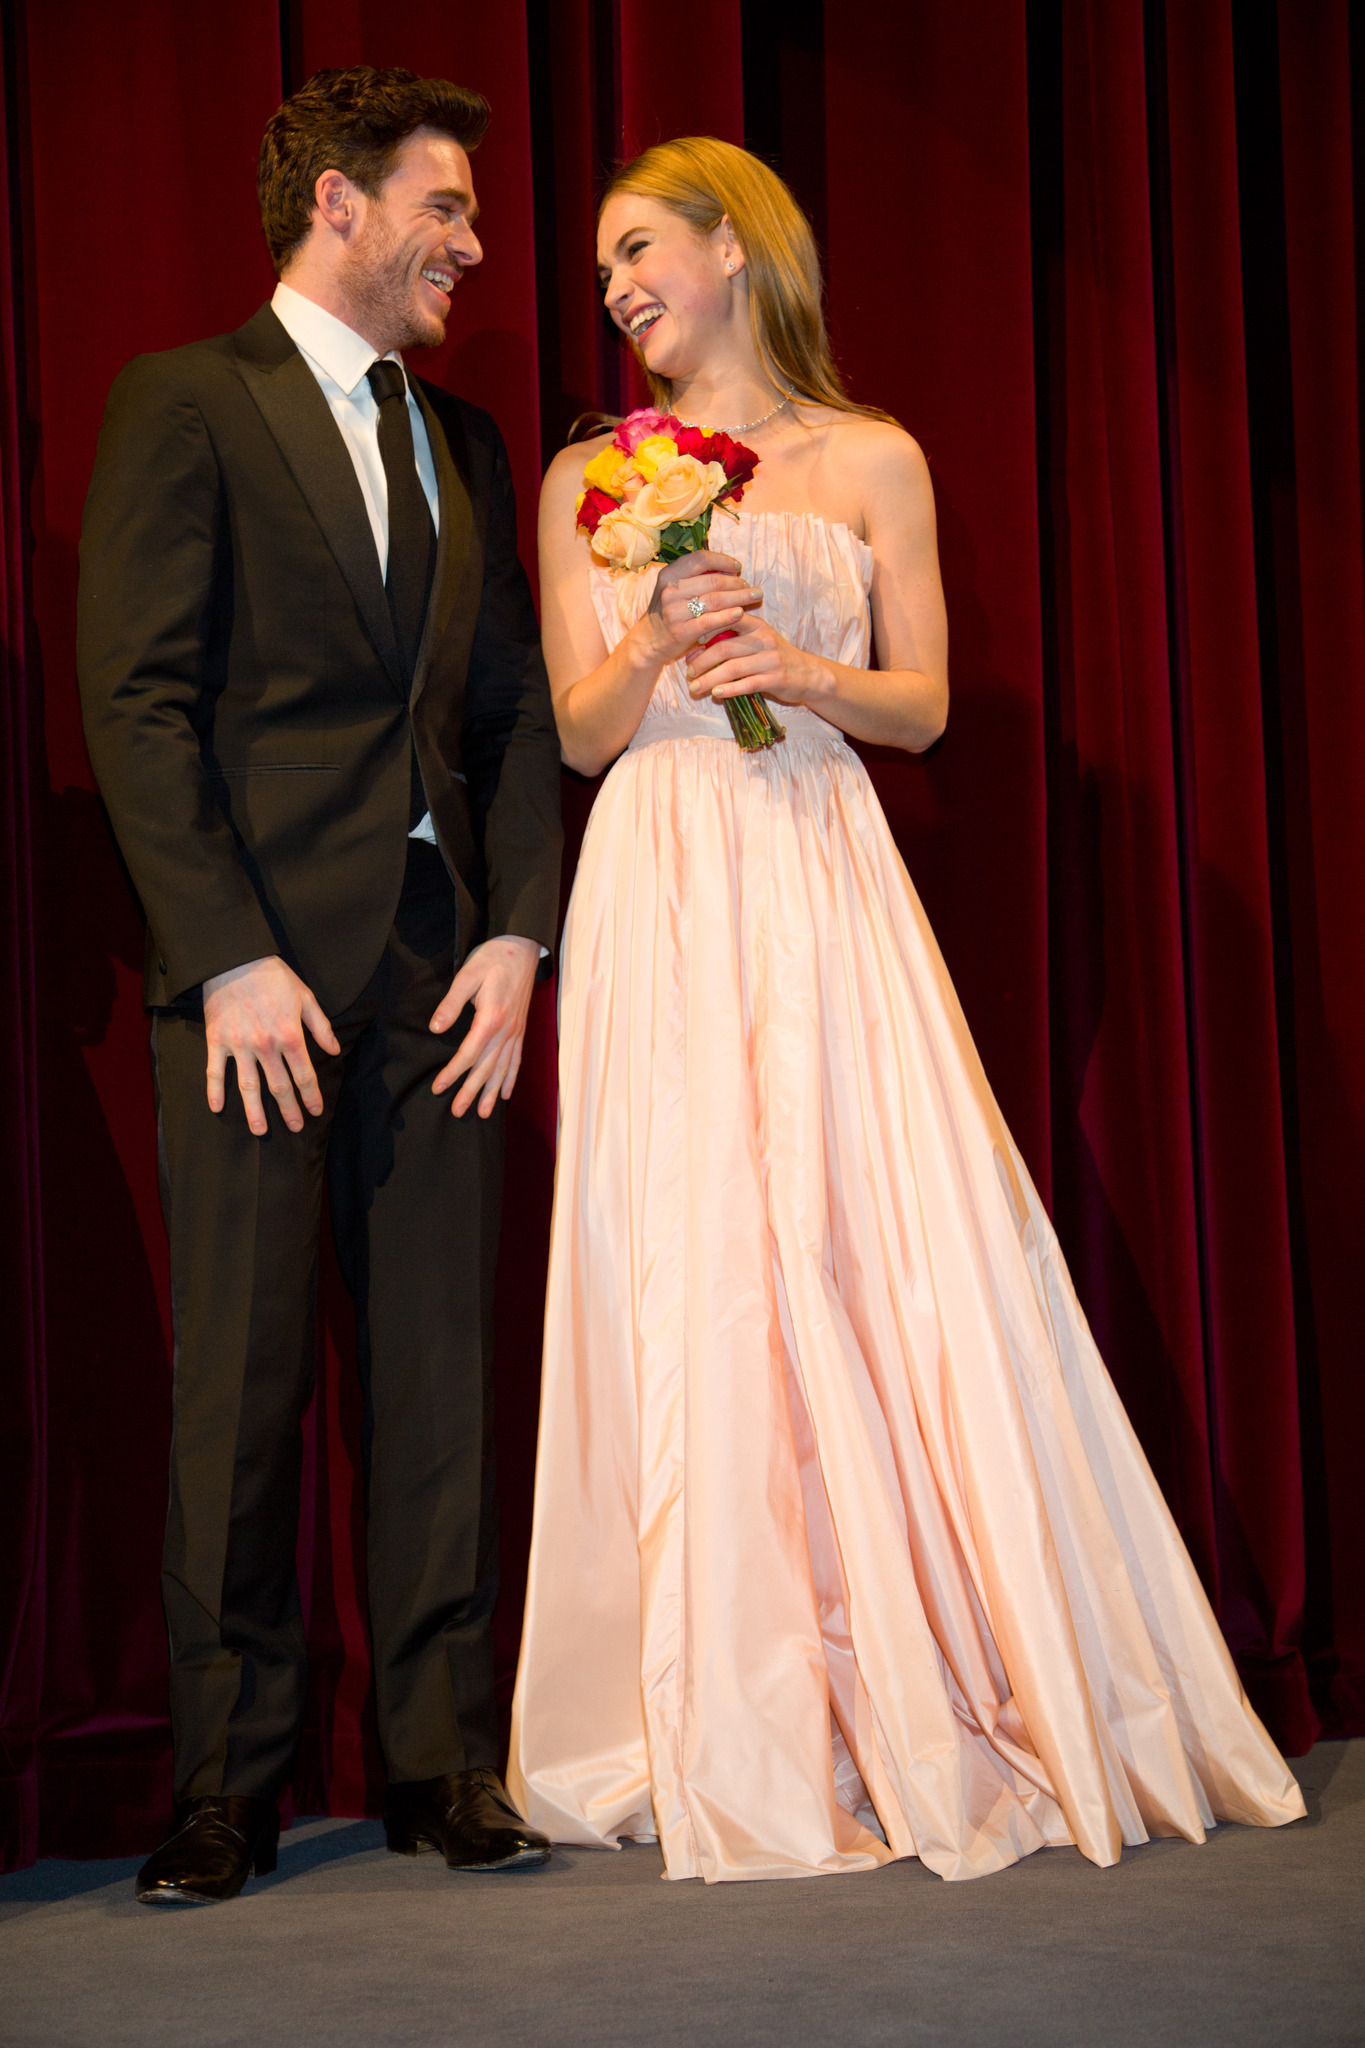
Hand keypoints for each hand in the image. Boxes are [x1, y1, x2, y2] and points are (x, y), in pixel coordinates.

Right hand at [203, 954, 340, 1136]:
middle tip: (295, 1128)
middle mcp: (265, 1046)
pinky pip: (215, 1071)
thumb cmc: (273, 976)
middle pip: (279, 1086)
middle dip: (289, 1110)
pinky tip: (217, 1108)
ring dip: (255, 1111)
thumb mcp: (305, 996)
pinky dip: (214, 1091)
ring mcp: (239, 1045)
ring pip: (248, 1086)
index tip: (315, 1111)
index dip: (311, 1095)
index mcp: (289, 1035)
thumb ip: (320, 1026)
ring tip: (260, 1130)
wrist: (235, 959)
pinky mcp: (217, 1040)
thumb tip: (333, 1050)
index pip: (304, 1075)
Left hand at [431, 935, 539, 1118]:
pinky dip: (511, 1078)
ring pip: (503, 1068)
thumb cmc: (492, 959)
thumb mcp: (467, 975)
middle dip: (472, 1091)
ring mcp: (516, 1031)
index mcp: (492, 1018)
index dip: (453, 1072)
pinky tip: (505, 1094)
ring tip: (483, 1113)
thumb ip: (451, 1003)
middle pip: (487, 1067)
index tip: (438, 1087)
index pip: (470, 1053)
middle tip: (458, 1111)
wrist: (522, 948)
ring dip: (492, 1092)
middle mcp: (507, 1030)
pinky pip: (517, 1060)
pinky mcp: (521, 1029)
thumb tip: (436, 1028)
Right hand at [640, 549, 763, 666]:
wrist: (648, 641)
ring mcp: (675, 611)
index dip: (723, 561)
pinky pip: (710, 621)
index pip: (701, 559)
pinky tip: (740, 613)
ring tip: (754, 597)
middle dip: (737, 583)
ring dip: (739, 597)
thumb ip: (695, 577)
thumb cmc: (669, 612)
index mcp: (669, 574)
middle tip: (751, 587)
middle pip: (713, 581)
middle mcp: (671, 590)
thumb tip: (729, 569)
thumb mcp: (674, 589)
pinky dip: (728, 616)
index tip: (738, 568)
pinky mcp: (682, 631)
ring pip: (715, 600)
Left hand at [684, 616, 828, 708]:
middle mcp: (763, 639)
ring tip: (695, 688)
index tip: (689, 644)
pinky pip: (747, 684)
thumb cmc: (774, 657)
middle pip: (724, 648)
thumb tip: (697, 644)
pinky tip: (716, 694)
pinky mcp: (776, 679)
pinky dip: (729, 690)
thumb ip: (732, 638)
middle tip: (689, 673)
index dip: (705, 631)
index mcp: (756, 625)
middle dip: (702, 662)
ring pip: (733, 669)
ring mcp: (770, 660)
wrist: (808, 674)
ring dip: (710, 679)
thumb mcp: (757, 640)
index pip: (726, 621)